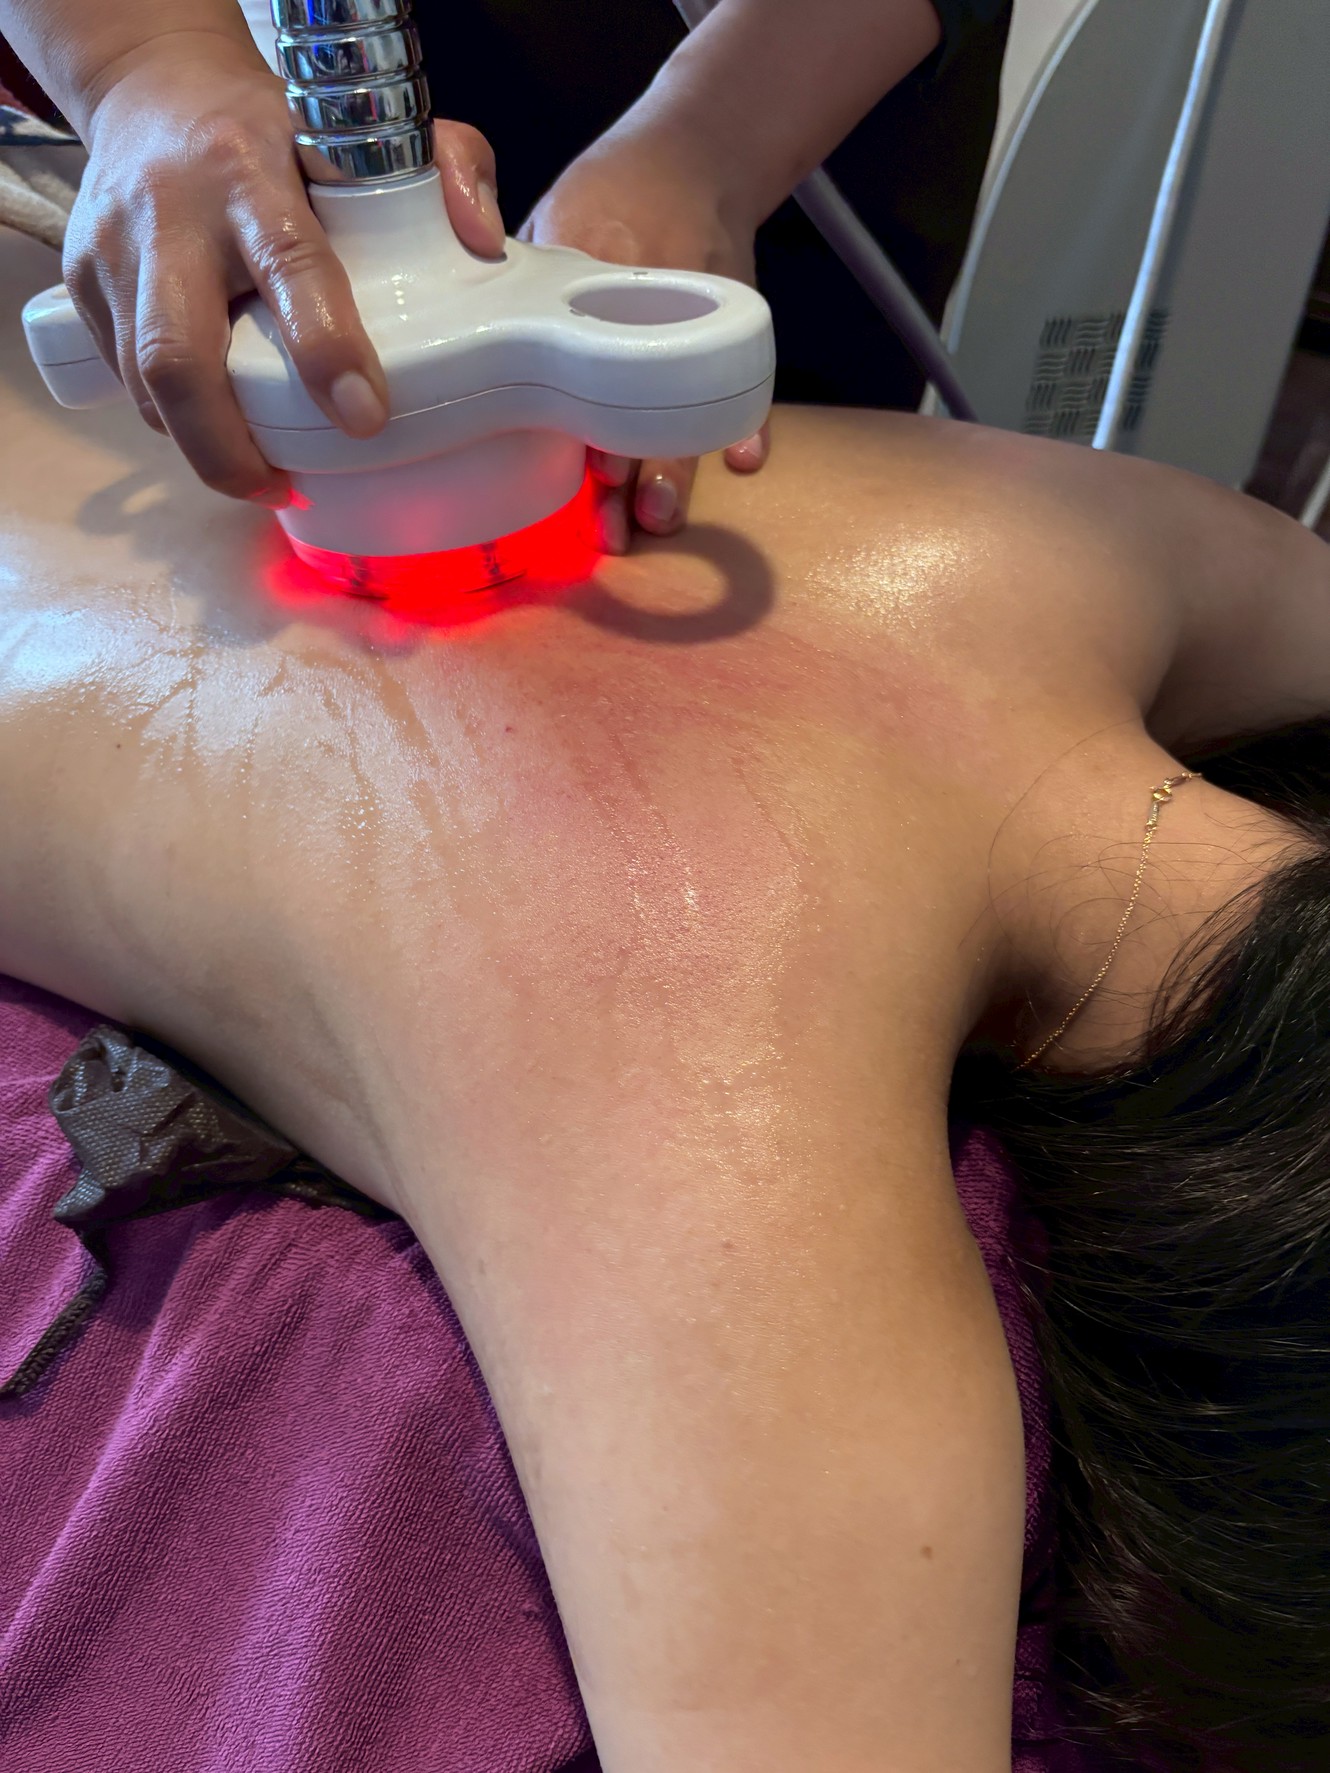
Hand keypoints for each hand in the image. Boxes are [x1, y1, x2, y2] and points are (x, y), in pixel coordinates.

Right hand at [63, 32, 504, 505]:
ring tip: (261, 475)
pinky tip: (218, 431)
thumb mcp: (369, 123)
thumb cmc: (281, 128)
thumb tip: (483, 244)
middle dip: (228, 448)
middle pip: (179, 357)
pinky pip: (124, 379)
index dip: (325, 351)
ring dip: (203, 448)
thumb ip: (449, 166)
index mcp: (250, 170)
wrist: (155, 91)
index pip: (289, 268)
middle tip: (283, 489)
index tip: (365, 418)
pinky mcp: (82, 282)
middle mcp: (170, 212)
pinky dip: (174, 420)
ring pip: (146, 384)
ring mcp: (114, 250)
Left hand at [519, 128, 770, 551]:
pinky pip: (750, 382)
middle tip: (618, 524)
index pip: (582, 364)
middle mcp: (648, 302)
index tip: (580, 473)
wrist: (694, 153)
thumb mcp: (547, 227)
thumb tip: (469, 367)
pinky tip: (744, 460)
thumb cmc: (607, 197)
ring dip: (677, 469)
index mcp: (593, 272)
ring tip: (657, 516)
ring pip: (691, 408)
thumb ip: (516, 295)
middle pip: (640, 405)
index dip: (580, 427)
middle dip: (629, 470)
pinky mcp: (732, 326)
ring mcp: (698, 318)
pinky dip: (752, 421)